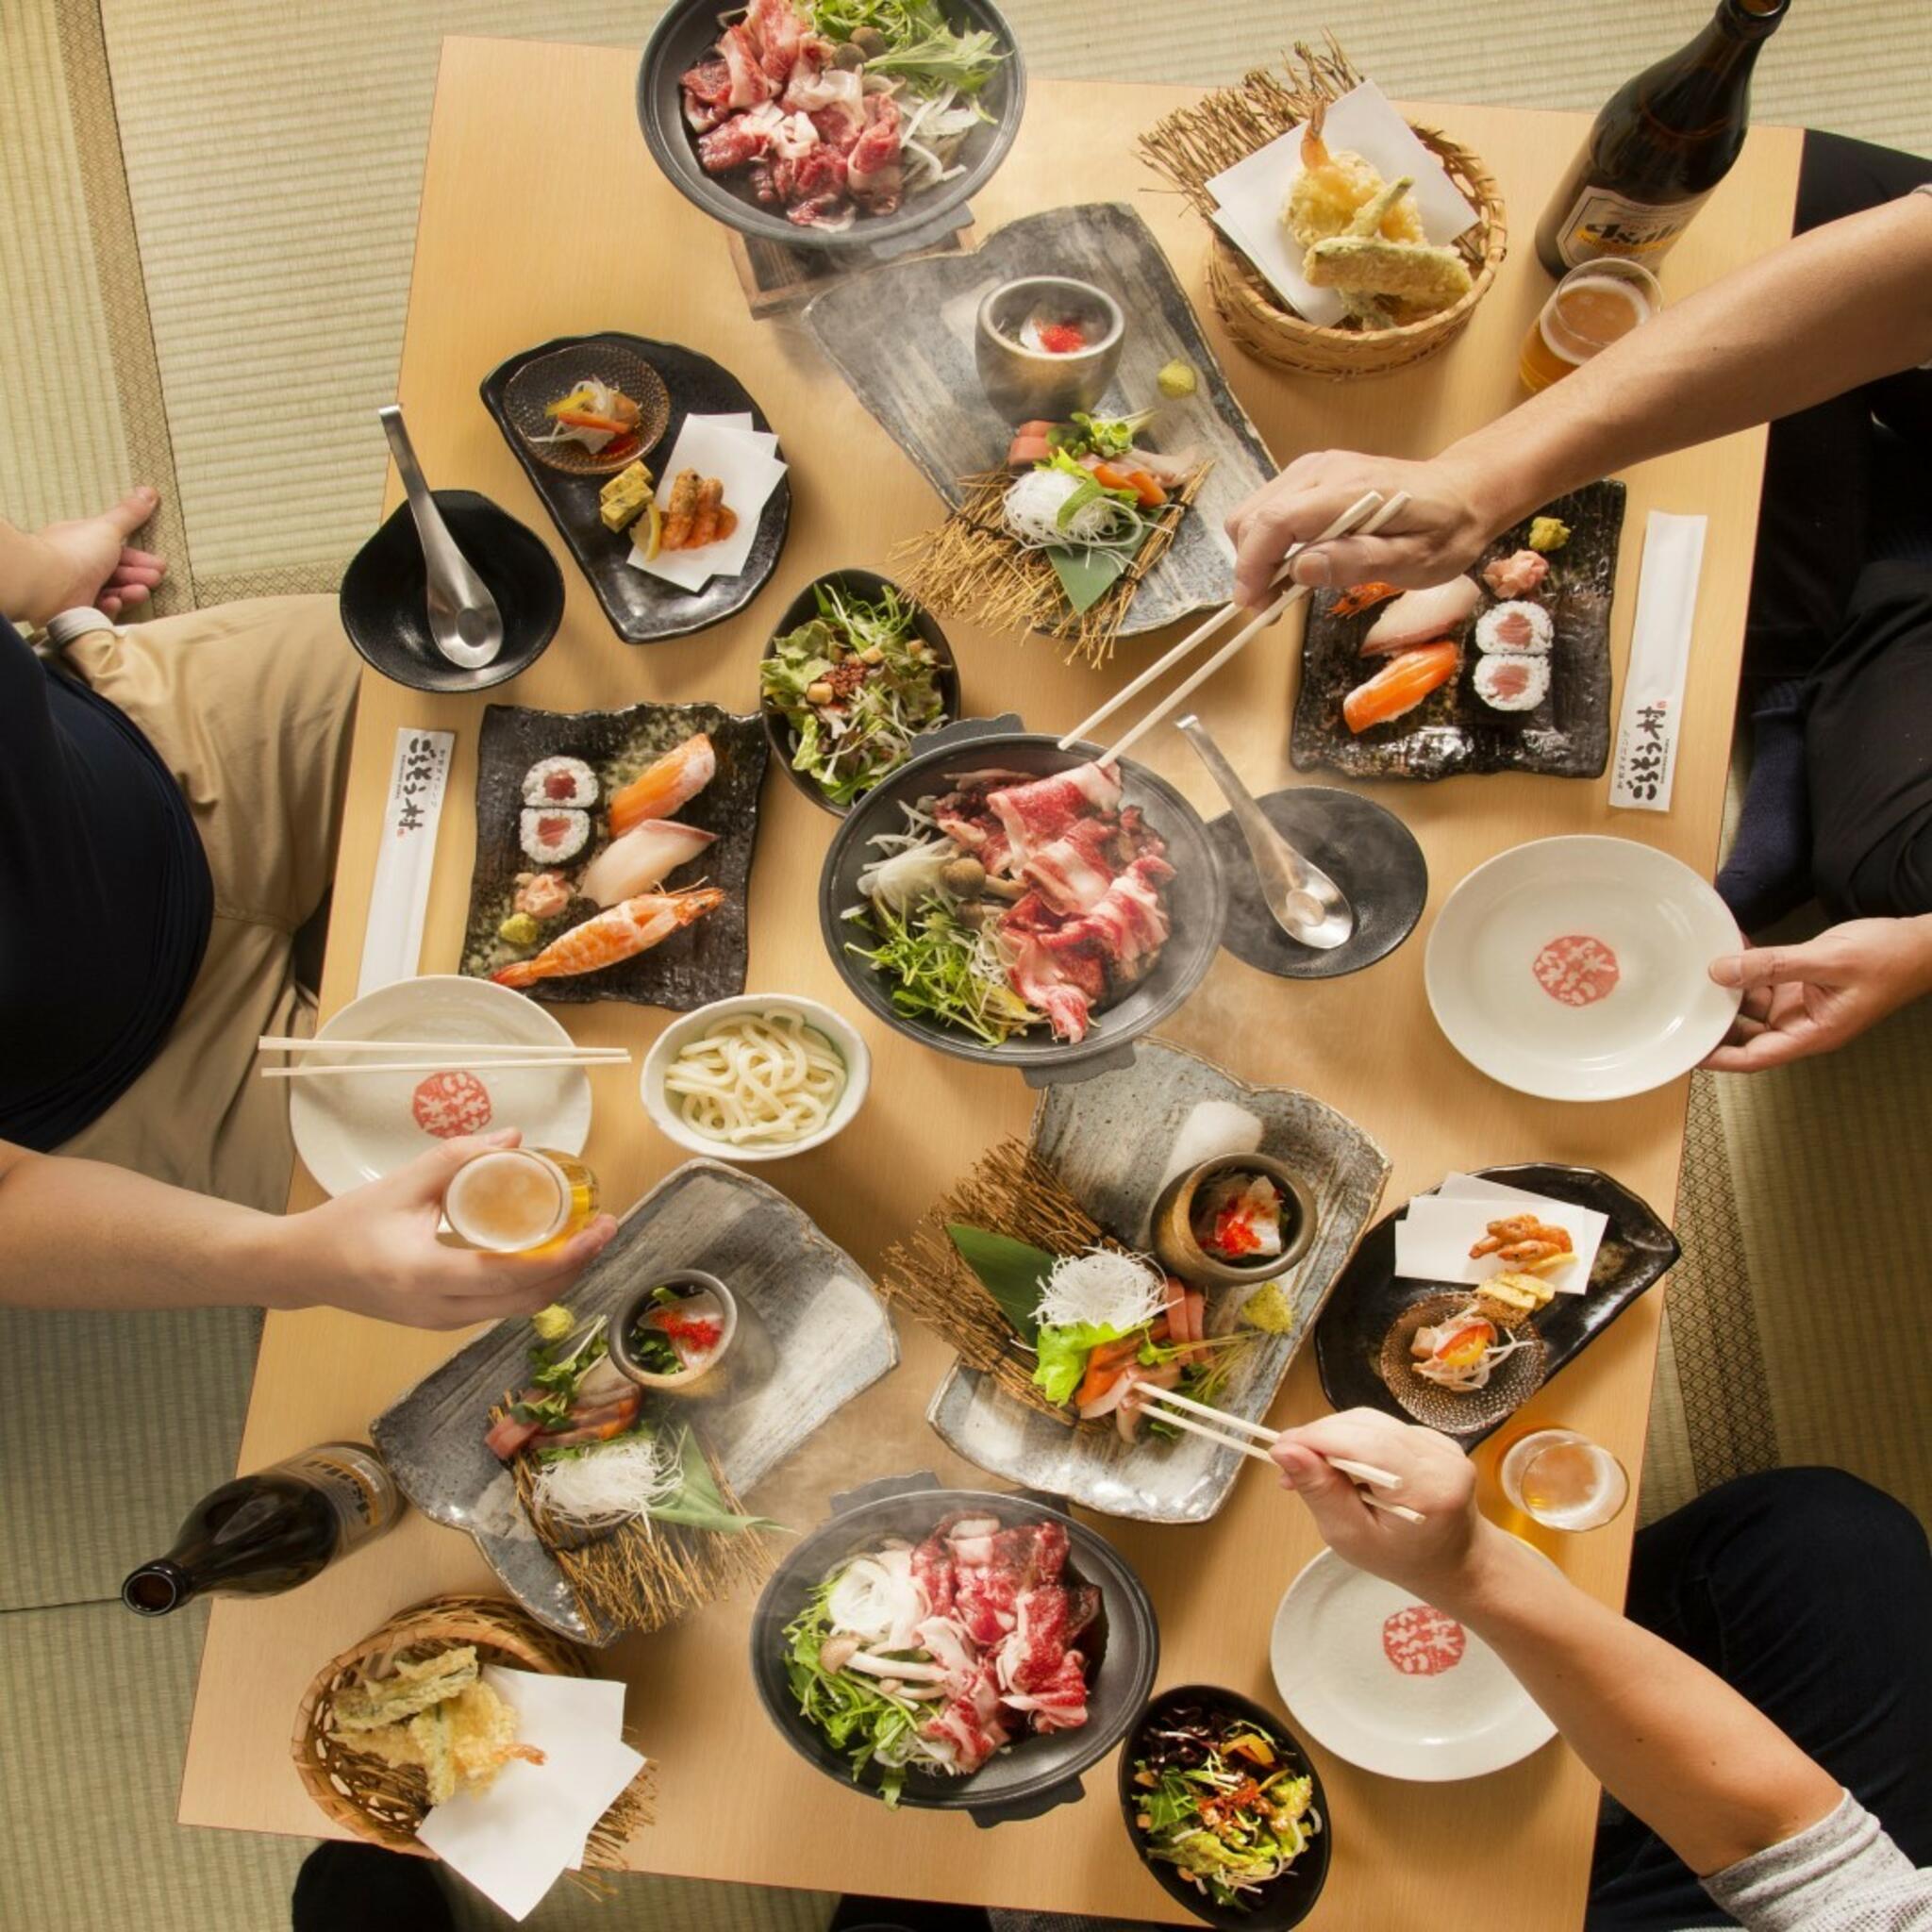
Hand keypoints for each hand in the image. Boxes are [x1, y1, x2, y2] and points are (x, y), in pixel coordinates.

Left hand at [26, 487, 167, 622]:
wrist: (49, 584)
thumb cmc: (75, 552)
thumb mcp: (108, 527)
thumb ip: (130, 514)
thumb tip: (149, 492)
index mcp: (81, 541)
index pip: (115, 549)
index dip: (139, 556)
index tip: (158, 563)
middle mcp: (77, 564)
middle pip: (116, 571)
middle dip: (139, 575)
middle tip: (155, 578)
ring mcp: (76, 589)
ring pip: (111, 591)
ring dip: (130, 591)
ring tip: (141, 591)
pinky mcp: (77, 611)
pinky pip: (100, 610)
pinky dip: (111, 606)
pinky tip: (114, 601)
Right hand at [270, 1130, 617, 1329]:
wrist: (305, 1268)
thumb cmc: (347, 1223)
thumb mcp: (401, 1183)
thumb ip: (457, 1158)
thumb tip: (516, 1139)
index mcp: (426, 1275)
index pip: (512, 1275)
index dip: (564, 1255)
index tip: (598, 1228)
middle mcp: (440, 1310)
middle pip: (528, 1300)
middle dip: (576, 1266)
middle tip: (606, 1228)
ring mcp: (443, 1323)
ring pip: (518, 1308)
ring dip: (559, 1276)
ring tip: (587, 1237)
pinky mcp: (444, 1322)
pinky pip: (501, 1306)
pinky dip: (533, 1283)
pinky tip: (550, 1253)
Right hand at [1223, 450, 1499, 607]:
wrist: (1463, 492)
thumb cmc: (1445, 531)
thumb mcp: (1414, 560)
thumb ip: (1357, 562)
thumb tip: (1299, 569)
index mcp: (1348, 490)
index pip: (1274, 521)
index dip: (1252, 566)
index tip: (1253, 605)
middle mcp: (1321, 470)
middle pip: (1251, 516)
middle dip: (1250, 566)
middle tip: (1272, 607)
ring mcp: (1313, 468)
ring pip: (1253, 512)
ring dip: (1257, 556)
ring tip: (1284, 591)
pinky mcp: (1312, 475)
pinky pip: (1270, 509)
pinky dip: (1269, 543)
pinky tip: (1295, 565)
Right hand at [1270, 1408, 1498, 1606]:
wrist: (1457, 1563)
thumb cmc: (1403, 1560)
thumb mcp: (1353, 1538)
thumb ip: (1321, 1492)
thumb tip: (1285, 1451)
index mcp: (1427, 1489)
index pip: (1364, 1444)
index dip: (1316, 1439)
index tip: (1278, 1450)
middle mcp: (1440, 1457)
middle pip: (1365, 1426)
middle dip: (1319, 1437)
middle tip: (1288, 1464)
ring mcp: (1441, 1444)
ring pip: (1371, 1421)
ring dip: (1333, 1437)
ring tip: (1310, 1467)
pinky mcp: (1435, 1439)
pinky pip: (1383, 1427)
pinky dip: (1354, 1441)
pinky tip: (1342, 1465)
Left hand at [1702, 916, 1931, 1071]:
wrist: (1921, 942)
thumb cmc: (1889, 957)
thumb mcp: (1827, 960)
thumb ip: (1773, 966)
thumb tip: (1721, 971)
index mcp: (1812, 1034)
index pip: (1753, 1058)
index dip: (1716, 1057)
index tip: (1684, 1049)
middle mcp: (1801, 1023)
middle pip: (1744, 1033)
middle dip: (1713, 1021)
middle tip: (1676, 1004)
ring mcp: (1799, 1003)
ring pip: (1749, 1003)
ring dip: (1725, 987)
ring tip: (1692, 969)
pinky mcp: (1800, 983)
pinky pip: (1763, 978)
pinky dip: (1744, 964)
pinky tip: (1726, 944)